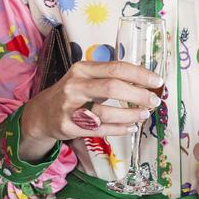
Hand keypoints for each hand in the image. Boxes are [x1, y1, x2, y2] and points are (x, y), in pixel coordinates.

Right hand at [17, 61, 161, 160]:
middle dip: (138, 95)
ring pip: (106, 112)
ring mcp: (70, 107)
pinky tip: (130, 128)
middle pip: (112, 88)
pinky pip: (100, 129)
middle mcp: (75, 85)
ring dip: (130, 115)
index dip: (139, 74)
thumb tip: (144, 81)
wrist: (42, 114)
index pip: (116, 68)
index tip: (157, 81)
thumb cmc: (72, 93)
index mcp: (83, 69)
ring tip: (143, 115)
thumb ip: (109, 76)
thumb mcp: (85, 77)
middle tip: (154, 101)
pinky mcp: (69, 126)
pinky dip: (119, 130)